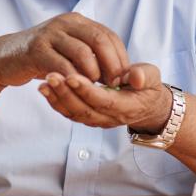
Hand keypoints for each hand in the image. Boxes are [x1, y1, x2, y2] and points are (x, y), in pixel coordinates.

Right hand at [0, 12, 128, 87]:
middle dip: (112, 65)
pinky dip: (73, 79)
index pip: (109, 35)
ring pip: (83, 52)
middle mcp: (65, 22)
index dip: (120, 57)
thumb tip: (121, 73)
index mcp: (77, 21)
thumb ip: (91, 55)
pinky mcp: (36, 49)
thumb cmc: (44, 58)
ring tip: (94, 87)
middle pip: (99, 39)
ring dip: (94, 73)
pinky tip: (76, 89)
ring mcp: (50, 34)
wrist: (6, 57)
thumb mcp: (69, 50)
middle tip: (114, 85)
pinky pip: (61, 64)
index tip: (124, 78)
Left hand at [37, 63, 172, 132]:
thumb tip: (134, 76)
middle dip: (66, 93)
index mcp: (126, 106)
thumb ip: (144, 76)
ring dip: (57, 98)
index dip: (86, 90)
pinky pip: (69, 113)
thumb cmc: (148, 87)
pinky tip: (44, 88)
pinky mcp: (88, 117)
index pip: (103, 100)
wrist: (146, 105)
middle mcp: (109, 117)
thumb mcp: (152, 78)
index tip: (71, 75)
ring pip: (74, 113)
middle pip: (84, 109)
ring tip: (43, 82)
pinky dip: (55, 102)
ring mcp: (97, 120)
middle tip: (51, 76)